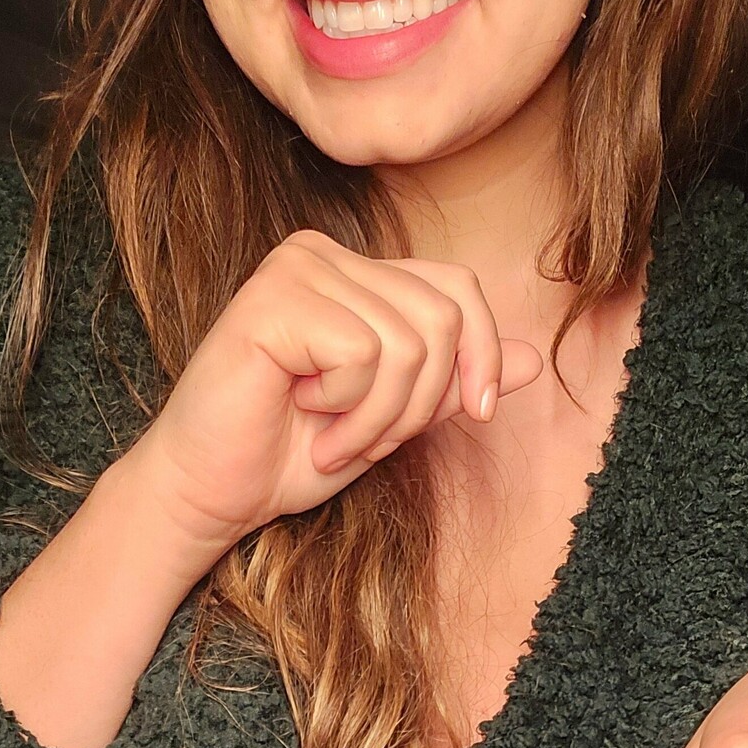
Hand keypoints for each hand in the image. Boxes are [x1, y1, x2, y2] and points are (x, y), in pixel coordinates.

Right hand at [133, 228, 544, 551]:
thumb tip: (536, 360)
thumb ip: (453, 384)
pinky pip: (365, 354)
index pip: (460, 289)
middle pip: (444, 318)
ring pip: (410, 344)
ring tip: (330, 435)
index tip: (476, 413)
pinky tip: (302, 416)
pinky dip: (348, 409)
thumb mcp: (394, 422)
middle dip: (421, 403)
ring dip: (380, 417)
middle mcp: (327, 254)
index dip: (484, 354)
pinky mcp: (275, 297)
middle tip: (365, 440)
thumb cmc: (290, 457)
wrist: (211, 493)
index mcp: (357, 273)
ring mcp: (298, 267)